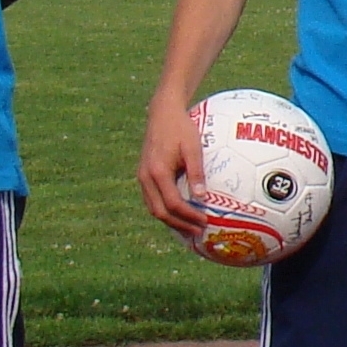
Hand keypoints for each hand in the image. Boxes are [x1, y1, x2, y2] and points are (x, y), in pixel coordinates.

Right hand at [137, 94, 210, 246]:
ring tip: (188, 229)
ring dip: (171, 221)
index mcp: (158, 172)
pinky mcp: (144, 175)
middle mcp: (146, 178)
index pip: (173, 204)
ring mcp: (142, 177)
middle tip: (197, 232)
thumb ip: (196, 172)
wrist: (162, 113)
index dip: (188, 216)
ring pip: (153, 208)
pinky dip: (165, 211)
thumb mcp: (193, 147)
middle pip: (160, 212)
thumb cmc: (181, 128)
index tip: (204, 222)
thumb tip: (202, 197)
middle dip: (179, 225)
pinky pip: (152, 200)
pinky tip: (179, 214)